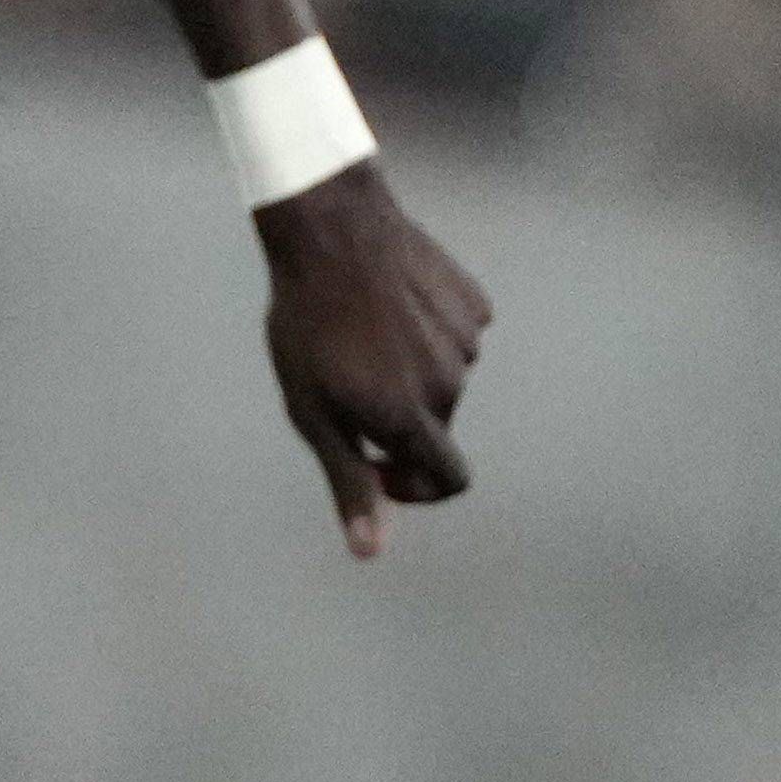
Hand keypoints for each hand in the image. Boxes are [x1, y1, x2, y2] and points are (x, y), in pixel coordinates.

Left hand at [254, 171, 486, 560]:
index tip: (376, 465)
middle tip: (344, 381)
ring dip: (411, 372)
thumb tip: (372, 551)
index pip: (449, 479)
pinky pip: (456, 334)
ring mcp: (467, 340)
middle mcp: (450, 383)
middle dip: (398, 420)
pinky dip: (428, 332)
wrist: (331, 230)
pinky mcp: (473, 302)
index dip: (416, 487)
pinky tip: (389, 305)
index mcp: (411, 416)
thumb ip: (350, 482)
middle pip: (437, 426)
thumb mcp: (313, 412)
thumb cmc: (307, 325)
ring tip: (362, 334)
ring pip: (445, 378)